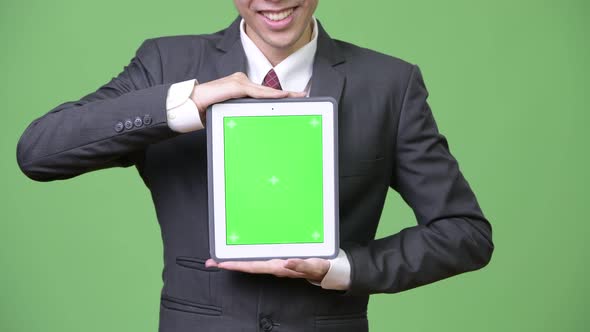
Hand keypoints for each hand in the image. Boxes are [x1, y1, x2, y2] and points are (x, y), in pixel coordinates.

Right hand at [190, 72, 305, 123]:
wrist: (192, 104)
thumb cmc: (209, 110)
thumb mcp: (230, 112)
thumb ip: (243, 112)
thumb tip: (257, 124)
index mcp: (242, 88)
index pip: (265, 93)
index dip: (280, 96)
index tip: (295, 98)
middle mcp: (242, 82)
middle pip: (268, 90)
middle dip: (287, 94)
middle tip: (303, 96)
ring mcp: (239, 81)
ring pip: (264, 90)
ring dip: (281, 95)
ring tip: (296, 97)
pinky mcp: (235, 85)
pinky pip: (256, 91)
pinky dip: (269, 95)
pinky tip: (281, 96)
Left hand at [205, 257, 330, 282]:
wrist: (324, 270)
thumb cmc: (317, 267)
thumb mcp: (312, 265)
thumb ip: (300, 265)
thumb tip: (286, 263)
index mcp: (278, 266)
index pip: (252, 266)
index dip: (236, 264)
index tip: (221, 263)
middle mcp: (273, 265)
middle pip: (246, 265)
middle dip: (229, 263)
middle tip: (211, 262)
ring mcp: (273, 263)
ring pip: (250, 261)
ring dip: (235, 260)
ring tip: (220, 258)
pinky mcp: (277, 259)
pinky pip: (258, 258)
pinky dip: (246, 256)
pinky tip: (239, 254)